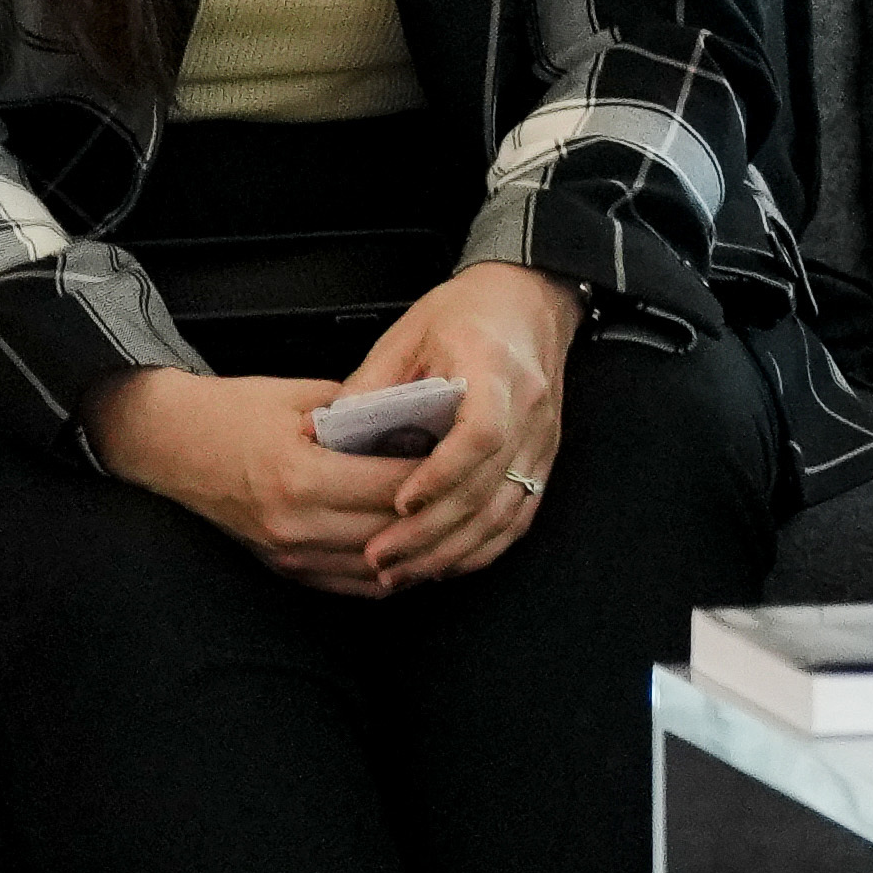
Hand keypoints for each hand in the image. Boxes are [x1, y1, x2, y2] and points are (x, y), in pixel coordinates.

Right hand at [93, 361, 438, 595]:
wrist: (167, 444)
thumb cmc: (232, 413)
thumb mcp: (301, 397)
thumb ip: (362, 414)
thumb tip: (420, 423)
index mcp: (301, 476)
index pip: (394, 486)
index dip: (441, 474)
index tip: (469, 457)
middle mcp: (295, 524)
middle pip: (393, 530)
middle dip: (437, 512)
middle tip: (471, 490)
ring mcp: (287, 552)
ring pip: (379, 567)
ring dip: (419, 550)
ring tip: (452, 522)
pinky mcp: (281, 567)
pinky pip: (351, 585)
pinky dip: (389, 573)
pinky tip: (415, 550)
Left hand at [331, 257, 580, 590]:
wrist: (530, 300)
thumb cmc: (470, 311)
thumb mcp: (409, 334)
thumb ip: (373, 385)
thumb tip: (329, 434)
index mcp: (497, 371)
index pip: (481, 435)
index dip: (441, 475)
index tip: (400, 502)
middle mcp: (530, 411)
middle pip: (490, 488)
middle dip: (433, 532)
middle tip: (380, 557)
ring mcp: (542, 438)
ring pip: (506, 512)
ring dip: (455, 550)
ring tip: (404, 571)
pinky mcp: (543, 456)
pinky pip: (520, 514)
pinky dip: (485, 546)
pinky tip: (447, 562)